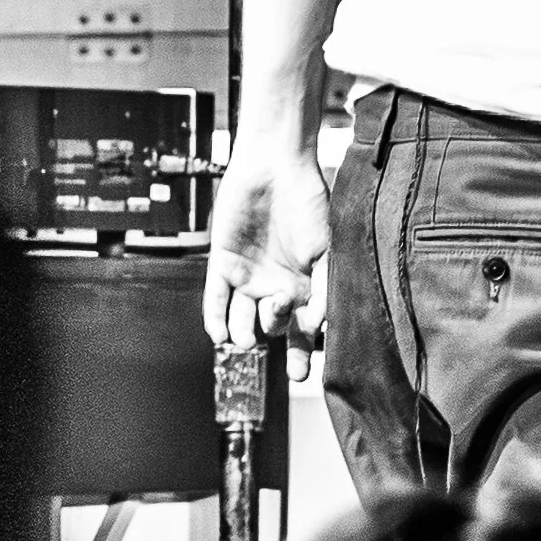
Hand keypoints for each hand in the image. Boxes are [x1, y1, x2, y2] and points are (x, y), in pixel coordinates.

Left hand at [203, 140, 330, 376]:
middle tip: (277, 317)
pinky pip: (215, 299)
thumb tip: (318, 328)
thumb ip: (323, 289)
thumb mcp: (326, 249)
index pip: (304, 329)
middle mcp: (277, 284)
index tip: (301, 374)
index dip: (303, 353)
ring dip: (242, 333)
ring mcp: (249, 275)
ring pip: (241, 319)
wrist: (276, 166)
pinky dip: (215, 319)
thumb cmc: (310, 203)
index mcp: (306, 284)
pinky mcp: (223, 263)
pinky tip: (219, 333)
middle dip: (275, 332)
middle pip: (272, 327)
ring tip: (244, 338)